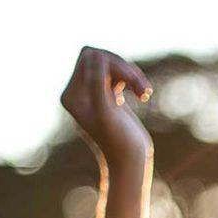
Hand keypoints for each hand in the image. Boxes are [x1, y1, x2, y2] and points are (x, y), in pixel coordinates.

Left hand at [61, 47, 153, 168]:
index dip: (112, 63)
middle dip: (123, 68)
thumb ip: (97, 83)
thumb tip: (95, 54)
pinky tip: (143, 95)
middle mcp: (78, 93)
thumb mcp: (107, 113)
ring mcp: (93, 94)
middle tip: (141, 87)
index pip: (89, 57)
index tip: (130, 80)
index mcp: (71, 95)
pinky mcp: (109, 96)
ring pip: (112, 65)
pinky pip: (119, 74)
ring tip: (145, 93)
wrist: (131, 163)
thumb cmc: (120, 142)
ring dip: (132, 75)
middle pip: (100, 57)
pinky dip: (134, 80)